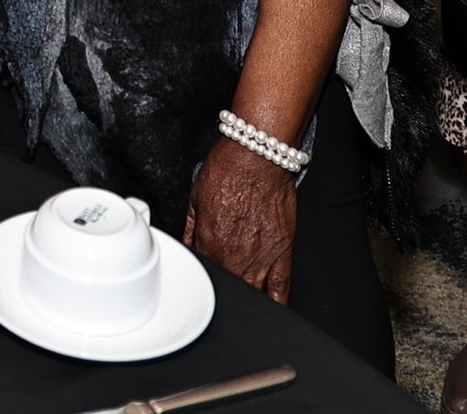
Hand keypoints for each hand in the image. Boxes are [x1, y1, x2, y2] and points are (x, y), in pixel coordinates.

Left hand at [184, 136, 299, 302]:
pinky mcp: (283, 254)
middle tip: (218, 290)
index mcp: (208, 244)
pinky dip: (274, 304)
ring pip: (249, 293)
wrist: (257, 156)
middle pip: (224, 288)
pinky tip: (268, 310)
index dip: (199, 278)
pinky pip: (280, 289)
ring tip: (238, 304)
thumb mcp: (195, 198)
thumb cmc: (228, 169)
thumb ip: (190, 230)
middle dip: (220, 291)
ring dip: (242, 299)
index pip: (200, 274)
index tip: (200, 279)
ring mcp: (260, 259)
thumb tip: (184, 248)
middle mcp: (234, 257)